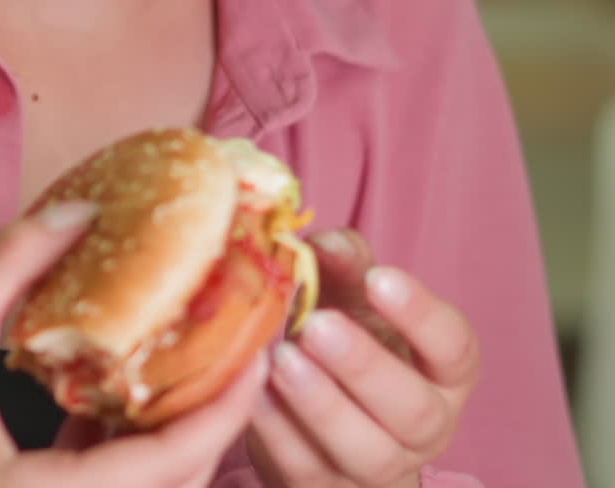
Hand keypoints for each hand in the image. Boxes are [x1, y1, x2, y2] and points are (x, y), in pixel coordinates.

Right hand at [0, 200, 265, 487]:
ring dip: (176, 442)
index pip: (165, 469)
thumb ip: (6, 264)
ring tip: (196, 365)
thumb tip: (82, 209)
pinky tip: (112, 401)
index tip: (261, 355)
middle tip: (241, 352)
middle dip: (214, 423)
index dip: (224, 411)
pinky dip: (126, 458)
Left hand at [248, 228, 478, 487]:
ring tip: (282, 360)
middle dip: (364, 367)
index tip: (379, 278)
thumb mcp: (353, 289)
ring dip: (322, 406)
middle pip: (413, 409)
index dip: (420, 314)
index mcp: (446, 370)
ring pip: (367, 452)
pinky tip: (255, 394)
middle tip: (316, 326)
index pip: (453, 345)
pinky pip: (309, 471)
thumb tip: (320, 244)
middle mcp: (427, 426)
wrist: (321, 403)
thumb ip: (345, 259)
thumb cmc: (349, 329)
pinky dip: (280, 434)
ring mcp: (381, 468)